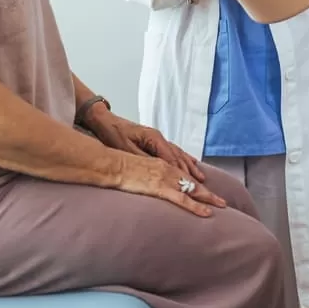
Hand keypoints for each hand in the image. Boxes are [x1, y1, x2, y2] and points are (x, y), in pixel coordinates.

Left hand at [87, 109, 205, 184]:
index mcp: (154, 139)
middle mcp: (159, 138)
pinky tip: (191, 163)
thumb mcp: (126, 148)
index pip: (172, 159)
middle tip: (204, 186)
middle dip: (191, 173)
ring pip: (178, 154)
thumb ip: (143, 159)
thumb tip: (157, 169)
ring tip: (202, 179)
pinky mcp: (154, 141)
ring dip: (190, 167)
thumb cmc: (113, 133)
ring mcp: (158, 139)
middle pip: (179, 158)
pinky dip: (184, 159)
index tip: (192, 186)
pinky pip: (173, 151)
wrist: (105, 120)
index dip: (182, 173)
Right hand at [115, 153, 226, 216]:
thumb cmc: (120, 169)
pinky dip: (196, 206)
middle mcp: (168, 169)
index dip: (197, 185)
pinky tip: (207, 212)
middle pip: (193, 182)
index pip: (184, 176)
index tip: (207, 192)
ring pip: (192, 190)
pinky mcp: (160, 188)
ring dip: (209, 198)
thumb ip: (147, 177)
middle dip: (209, 193)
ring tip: (222, 206)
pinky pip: (182, 199)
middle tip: (223, 201)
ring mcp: (166, 178)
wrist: (112, 165)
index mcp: (162, 165)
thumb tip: (150, 185)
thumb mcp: (138, 171)